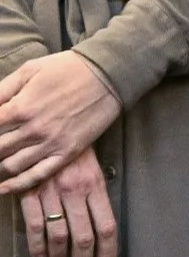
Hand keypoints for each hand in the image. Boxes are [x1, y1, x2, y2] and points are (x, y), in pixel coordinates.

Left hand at [0, 52, 121, 195]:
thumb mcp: (30, 70)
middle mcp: (32, 130)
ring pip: (10, 165)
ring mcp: (51, 143)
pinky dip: (16, 185)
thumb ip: (1, 90)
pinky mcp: (67, 152)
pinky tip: (3, 188)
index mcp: (20, 108)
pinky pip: (37, 175)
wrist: (109, 74)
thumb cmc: (68, 68)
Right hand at [21, 149, 118, 256]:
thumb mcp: (95, 170)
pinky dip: (37, 248)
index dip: (108, 252)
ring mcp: (51, 193)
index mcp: (96, 186)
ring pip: (58, 236)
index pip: (107, 226)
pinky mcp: (29, 193)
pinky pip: (34, 226)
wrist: (51, 128)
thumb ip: (96, 199)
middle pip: (83, 237)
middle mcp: (75, 192)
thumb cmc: (77, 153)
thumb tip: (102, 232)